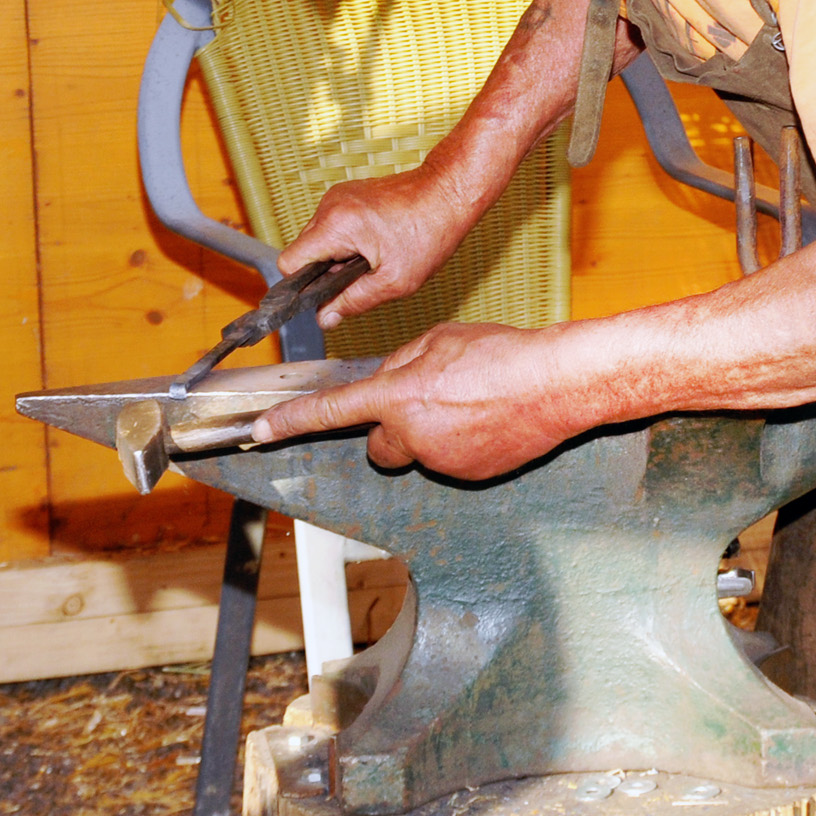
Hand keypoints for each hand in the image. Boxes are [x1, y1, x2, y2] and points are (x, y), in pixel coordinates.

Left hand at [250, 321, 578, 476]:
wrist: (556, 384)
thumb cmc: (503, 355)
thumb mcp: (441, 340)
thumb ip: (402, 361)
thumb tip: (386, 379)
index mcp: (400, 394)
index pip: (332, 410)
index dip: (290, 422)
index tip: (259, 432)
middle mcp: (413, 435)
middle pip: (378, 445)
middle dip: (389, 429)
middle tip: (423, 402)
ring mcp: (441, 461)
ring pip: (415, 452)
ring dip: (428, 433)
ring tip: (469, 404)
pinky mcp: (468, 475)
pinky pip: (447, 460)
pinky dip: (458, 444)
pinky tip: (486, 420)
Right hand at [275, 167, 475, 328]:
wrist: (450, 191)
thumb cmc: (431, 230)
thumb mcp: (394, 280)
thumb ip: (353, 301)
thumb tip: (325, 318)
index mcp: (336, 225)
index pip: (290, 262)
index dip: (303, 285)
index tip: (325, 294)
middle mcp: (331, 205)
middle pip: (304, 251)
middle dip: (326, 271)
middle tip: (363, 275)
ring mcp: (339, 197)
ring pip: (319, 239)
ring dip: (339, 256)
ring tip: (375, 258)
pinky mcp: (349, 195)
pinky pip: (334, 226)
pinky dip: (348, 241)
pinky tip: (377, 245)